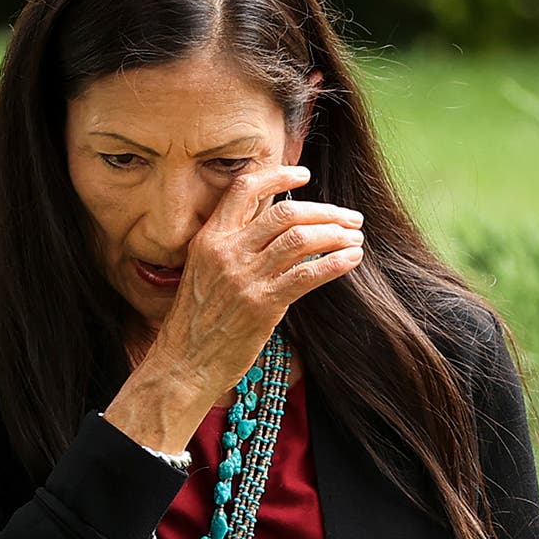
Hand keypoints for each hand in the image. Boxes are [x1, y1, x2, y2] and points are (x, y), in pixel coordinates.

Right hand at [103, 165, 362, 452]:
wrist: (184, 364)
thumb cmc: (196, 322)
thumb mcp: (203, 272)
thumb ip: (232, 245)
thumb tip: (272, 221)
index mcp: (209, 239)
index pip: (245, 189)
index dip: (278, 176)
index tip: (304, 175)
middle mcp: (226, 252)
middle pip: (285, 213)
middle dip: (325, 211)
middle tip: (350, 218)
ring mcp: (245, 278)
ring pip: (301, 240)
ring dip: (336, 234)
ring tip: (355, 238)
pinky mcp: (263, 305)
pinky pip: (308, 275)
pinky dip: (335, 263)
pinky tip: (351, 259)